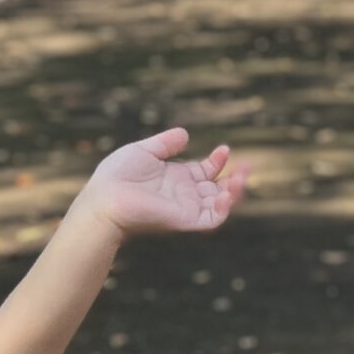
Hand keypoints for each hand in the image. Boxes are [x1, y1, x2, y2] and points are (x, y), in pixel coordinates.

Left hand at [83, 127, 244, 238]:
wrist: (105, 198)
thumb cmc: (117, 176)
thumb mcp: (144, 151)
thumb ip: (165, 143)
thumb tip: (185, 134)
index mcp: (177, 179)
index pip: (206, 172)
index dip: (218, 161)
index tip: (224, 149)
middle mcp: (185, 194)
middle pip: (218, 188)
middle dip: (235, 178)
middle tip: (247, 165)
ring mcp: (186, 208)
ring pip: (220, 204)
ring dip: (235, 192)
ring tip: (242, 176)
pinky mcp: (185, 220)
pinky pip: (212, 219)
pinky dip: (223, 208)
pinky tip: (226, 192)